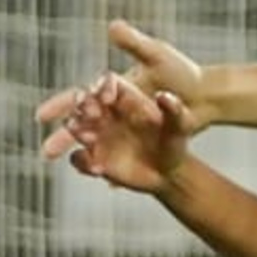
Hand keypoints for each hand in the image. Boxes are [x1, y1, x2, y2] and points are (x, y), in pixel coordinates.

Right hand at [35, 20, 208, 158]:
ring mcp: (123, 130)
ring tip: (75, 168)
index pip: (78, 97)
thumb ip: (135, 45)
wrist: (206, 98)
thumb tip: (112, 26)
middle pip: (80, 126)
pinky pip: (116, 158)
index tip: (41, 116)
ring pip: (94, 146)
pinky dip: (108, 168)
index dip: (59, 106)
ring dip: (83, 156)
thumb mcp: (158, 56)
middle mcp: (112, 111)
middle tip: (46, 153)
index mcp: (111, 90)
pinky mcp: (137, 143)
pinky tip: (103, 182)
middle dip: (62, 139)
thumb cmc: (182, 73)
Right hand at [57, 75, 196, 194]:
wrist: (169, 172)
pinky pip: (79, 157)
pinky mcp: (93, 157)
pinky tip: (98, 169)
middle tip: (92, 115)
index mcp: (126, 99)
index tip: (107, 98)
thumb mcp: (180, 126)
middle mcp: (107, 114)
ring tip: (91, 140)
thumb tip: (165, 96)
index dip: (104, 87)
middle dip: (83, 105)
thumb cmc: (175, 141)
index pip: (108, 84)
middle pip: (84, 101)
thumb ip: (174, 110)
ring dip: (77, 130)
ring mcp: (98, 135)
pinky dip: (83, 162)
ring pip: (76, 126)